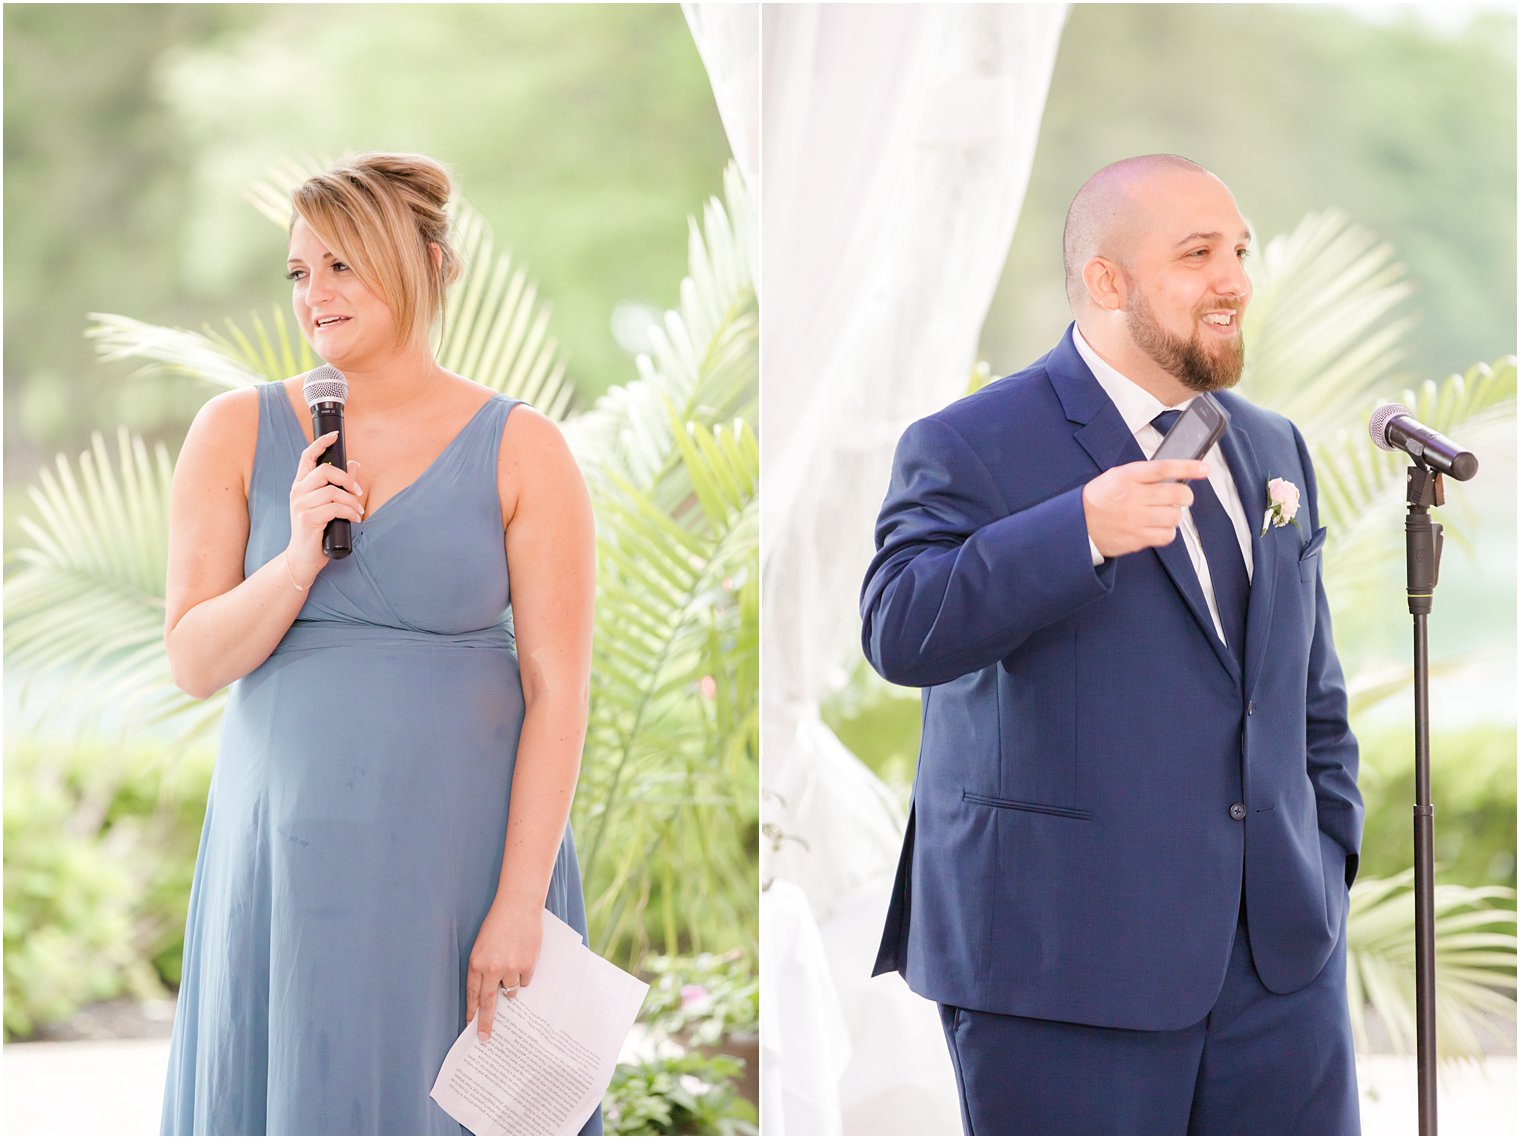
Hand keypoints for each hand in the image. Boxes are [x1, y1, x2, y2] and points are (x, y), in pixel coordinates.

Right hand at [285, 431, 363, 586]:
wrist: (303, 558)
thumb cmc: (317, 531)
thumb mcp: (328, 505)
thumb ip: (339, 485)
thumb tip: (354, 465)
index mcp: (301, 485)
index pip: (306, 457)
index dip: (320, 443)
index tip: (333, 436)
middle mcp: (298, 492)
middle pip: (325, 471)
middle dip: (347, 479)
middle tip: (358, 492)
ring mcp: (301, 505)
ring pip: (333, 492)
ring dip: (352, 502)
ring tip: (358, 512)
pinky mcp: (307, 519)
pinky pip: (335, 508)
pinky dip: (350, 512)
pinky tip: (354, 519)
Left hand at [466, 898, 541, 1040]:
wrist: (518, 904)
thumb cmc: (499, 922)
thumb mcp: (483, 945)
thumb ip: (484, 967)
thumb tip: (490, 992)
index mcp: (476, 963)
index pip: (472, 994)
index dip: (472, 1011)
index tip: (470, 1025)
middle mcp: (492, 969)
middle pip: (488, 1003)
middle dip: (486, 1022)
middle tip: (484, 1037)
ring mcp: (511, 968)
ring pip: (510, 990)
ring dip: (510, 984)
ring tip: (512, 963)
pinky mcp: (528, 965)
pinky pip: (525, 981)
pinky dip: (524, 974)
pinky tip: (523, 957)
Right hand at [1082, 459, 1207, 558]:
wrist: (1078, 525)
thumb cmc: (1099, 499)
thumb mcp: (1116, 476)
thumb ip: (1143, 475)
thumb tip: (1173, 475)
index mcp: (1127, 477)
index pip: (1164, 469)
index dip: (1188, 468)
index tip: (1203, 469)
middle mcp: (1133, 497)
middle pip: (1176, 495)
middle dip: (1185, 497)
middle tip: (1181, 498)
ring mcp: (1135, 520)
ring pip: (1175, 517)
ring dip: (1174, 515)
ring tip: (1163, 514)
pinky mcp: (1137, 538)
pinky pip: (1167, 536)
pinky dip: (1167, 532)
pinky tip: (1158, 527)